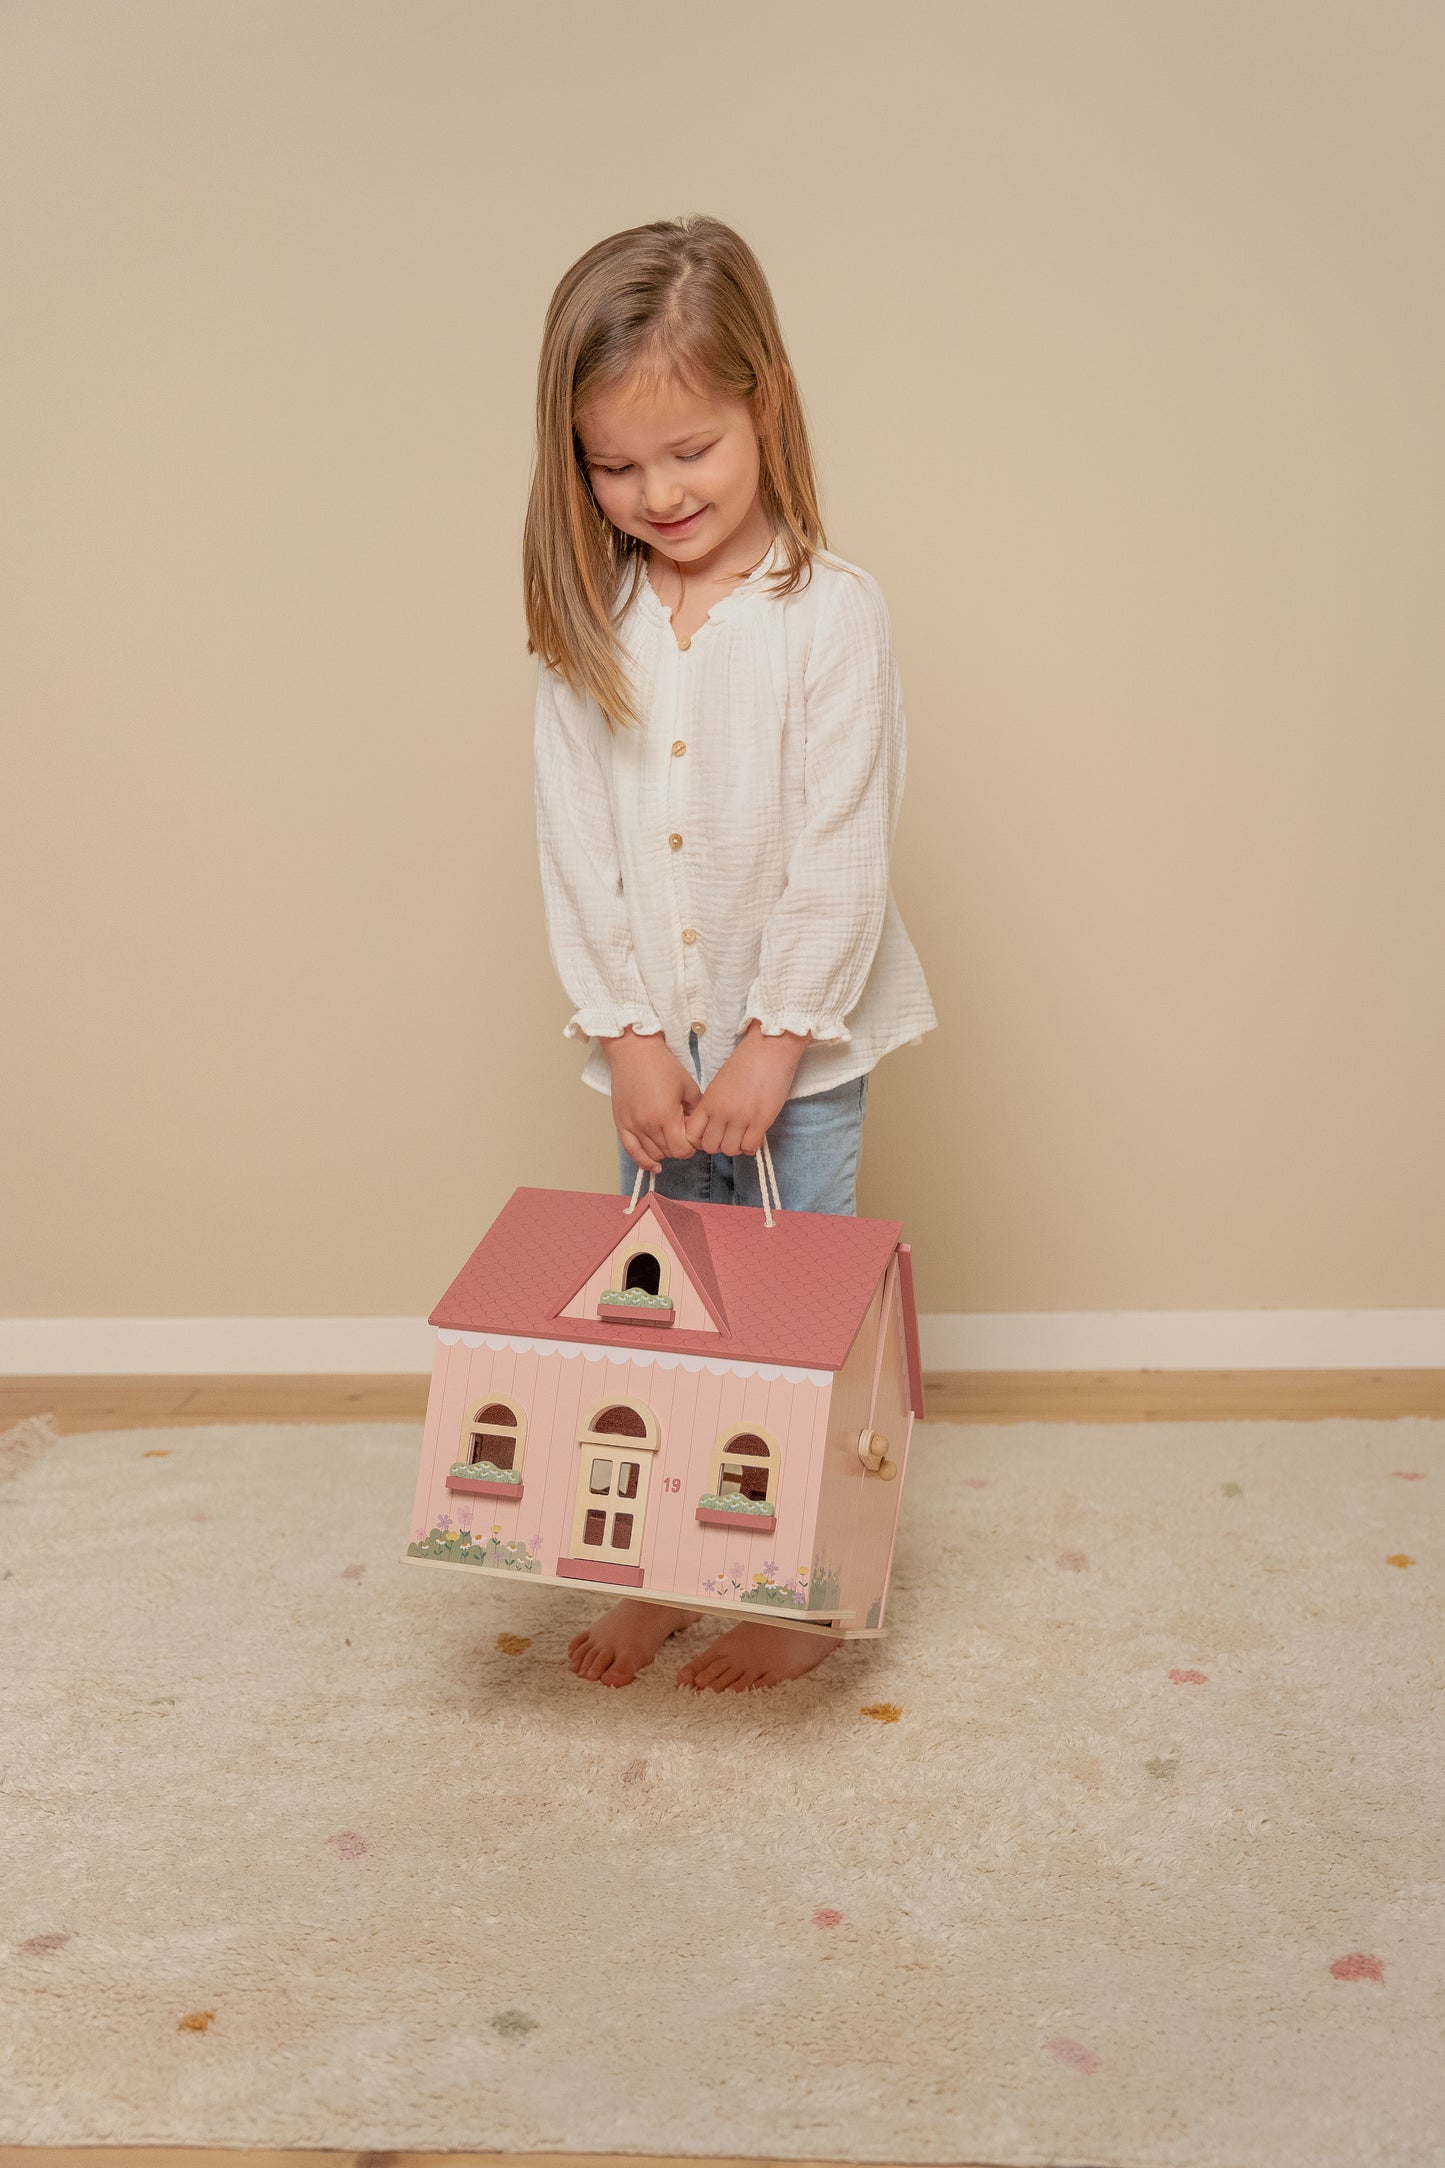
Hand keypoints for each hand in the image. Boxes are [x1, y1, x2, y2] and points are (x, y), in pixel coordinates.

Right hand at [602, 1028, 701, 1173]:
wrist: (633, 1051)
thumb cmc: (662, 1064)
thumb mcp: (688, 1086)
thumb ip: (696, 1111)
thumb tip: (698, 1129)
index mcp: (666, 1116)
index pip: (682, 1150)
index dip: (692, 1147)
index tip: (695, 1138)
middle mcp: (647, 1125)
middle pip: (668, 1153)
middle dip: (680, 1147)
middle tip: (684, 1135)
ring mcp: (632, 1125)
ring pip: (652, 1154)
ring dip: (664, 1152)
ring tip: (670, 1139)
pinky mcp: (621, 1123)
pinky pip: (632, 1151)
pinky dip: (643, 1161)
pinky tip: (654, 1165)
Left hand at [682, 1022, 809, 1156]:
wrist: (769, 1050)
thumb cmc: (745, 1063)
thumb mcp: (719, 1083)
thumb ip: (712, 1105)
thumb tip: (711, 1126)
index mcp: (708, 1101)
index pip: (692, 1134)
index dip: (699, 1139)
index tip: (709, 1135)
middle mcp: (721, 1112)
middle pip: (710, 1147)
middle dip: (718, 1144)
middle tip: (727, 1136)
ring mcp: (741, 1118)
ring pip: (730, 1150)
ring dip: (735, 1146)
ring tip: (742, 1135)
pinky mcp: (761, 1121)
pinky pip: (750, 1148)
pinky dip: (750, 1146)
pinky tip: (753, 1135)